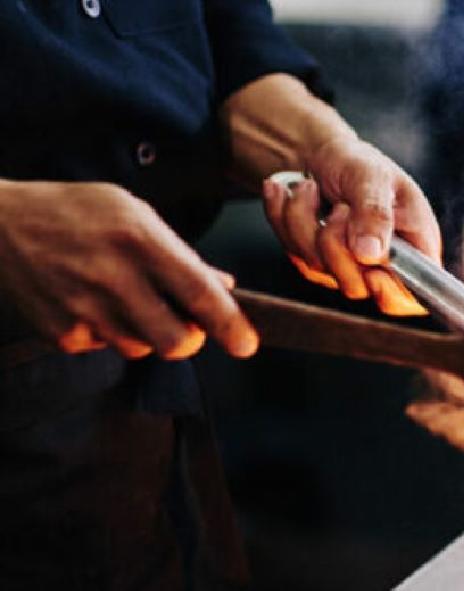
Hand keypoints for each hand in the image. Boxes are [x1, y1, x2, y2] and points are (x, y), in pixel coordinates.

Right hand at [0, 180, 257, 358]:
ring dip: (145, 333)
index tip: (247, 345)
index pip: (199, 293)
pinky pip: (104, 348)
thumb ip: (181, 254)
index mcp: (139, 239)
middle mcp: (112, 276)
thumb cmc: (76, 212)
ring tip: (122, 297)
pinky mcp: (60, 331)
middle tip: (184, 324)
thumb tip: (225, 287)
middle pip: (175, 342)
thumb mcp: (133, 213)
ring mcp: (83, 308)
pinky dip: (107, 333)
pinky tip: (91, 302)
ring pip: (141, 349)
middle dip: (188, 340)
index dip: (230, 325)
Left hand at [261, 136, 441, 315]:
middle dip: (336, 244)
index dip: (391, 294)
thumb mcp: (373, 177)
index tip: (371, 271)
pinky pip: (293, 252)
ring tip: (308, 188)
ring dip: (303, 221)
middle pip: (357, 286)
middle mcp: (382, 265)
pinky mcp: (315, 261)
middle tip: (340, 208)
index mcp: (414, 248)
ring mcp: (346, 267)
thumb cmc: (359, 163)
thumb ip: (376, 214)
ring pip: (318, 268)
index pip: (411, 297)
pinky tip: (287, 192)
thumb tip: (370, 254)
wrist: (322, 154)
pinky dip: (283, 217)